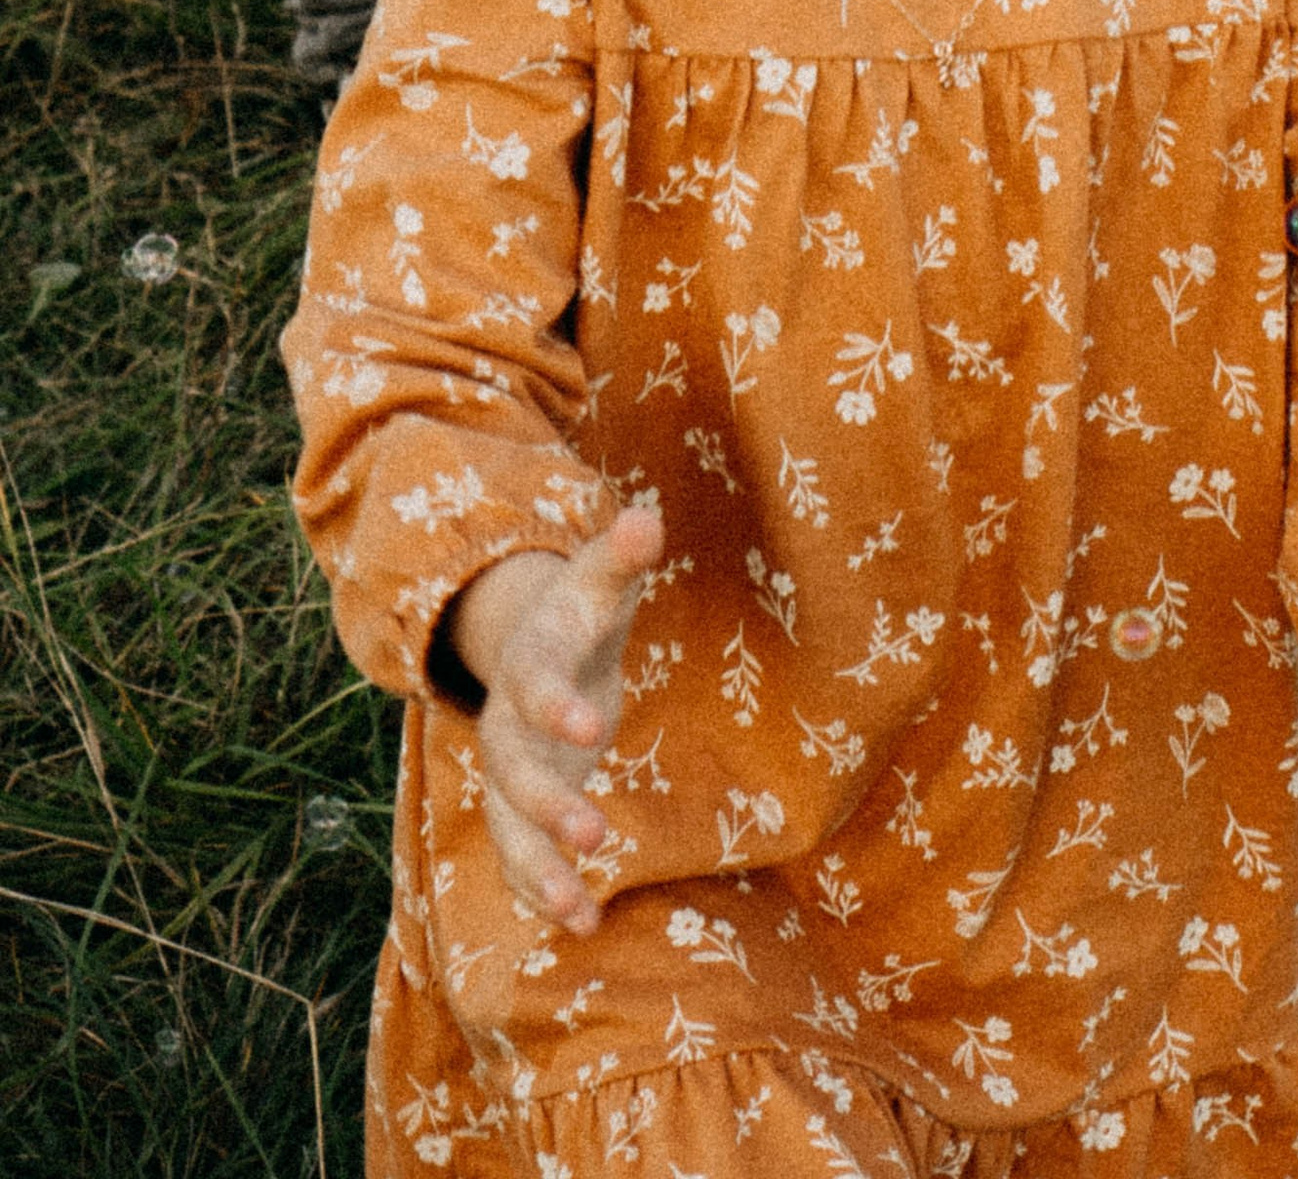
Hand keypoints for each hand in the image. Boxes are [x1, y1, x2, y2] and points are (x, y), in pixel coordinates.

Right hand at [443, 504, 662, 931]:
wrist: (539, 647)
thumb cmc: (582, 611)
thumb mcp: (600, 580)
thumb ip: (621, 555)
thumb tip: (645, 517)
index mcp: (530, 663)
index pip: (535, 684)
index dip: (556, 706)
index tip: (591, 729)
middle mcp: (506, 726)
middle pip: (514, 772)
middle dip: (547, 806)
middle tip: (595, 834)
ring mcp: (510, 776)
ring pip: (509, 831)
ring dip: (538, 871)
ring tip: (576, 911)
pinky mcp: (521, 812)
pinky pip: (522, 862)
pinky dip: (544, 893)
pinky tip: (585, 925)